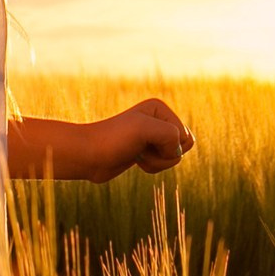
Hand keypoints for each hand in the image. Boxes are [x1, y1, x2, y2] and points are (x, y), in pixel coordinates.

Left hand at [80, 97, 194, 182]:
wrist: (89, 155)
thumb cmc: (113, 139)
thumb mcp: (144, 129)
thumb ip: (170, 135)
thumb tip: (177, 152)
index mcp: (160, 108)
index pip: (185, 136)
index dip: (168, 146)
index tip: (144, 140)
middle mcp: (158, 120)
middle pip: (183, 148)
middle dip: (164, 156)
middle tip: (141, 148)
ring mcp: (152, 136)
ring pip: (173, 158)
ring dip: (156, 162)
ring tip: (136, 153)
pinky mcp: (147, 150)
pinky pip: (163, 164)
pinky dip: (151, 166)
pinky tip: (134, 159)